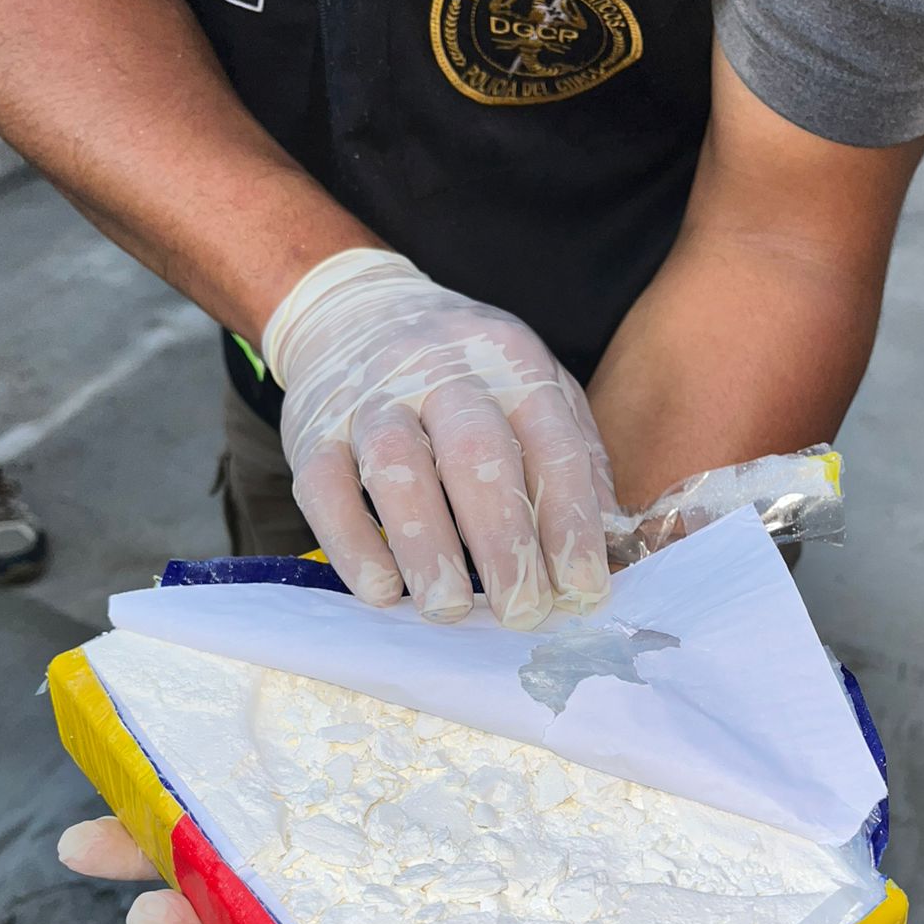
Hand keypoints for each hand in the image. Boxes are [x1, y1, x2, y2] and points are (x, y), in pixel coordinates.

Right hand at [262, 249, 614, 628]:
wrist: (354, 310)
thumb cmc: (466, 377)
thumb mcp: (536, 390)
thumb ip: (575, 462)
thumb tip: (611, 553)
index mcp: (513, 364)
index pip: (551, 445)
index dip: (570, 522)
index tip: (582, 590)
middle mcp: (441, 370)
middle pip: (476, 454)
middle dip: (504, 541)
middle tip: (521, 613)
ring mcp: (370, 397)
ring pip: (397, 466)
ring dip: (426, 546)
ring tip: (449, 608)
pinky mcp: (312, 429)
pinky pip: (326, 487)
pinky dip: (353, 544)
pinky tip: (382, 591)